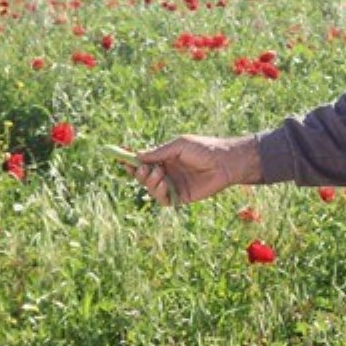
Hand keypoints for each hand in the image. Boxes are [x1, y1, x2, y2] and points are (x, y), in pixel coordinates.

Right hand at [131, 134, 259, 206]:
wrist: (225, 162)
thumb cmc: (204, 148)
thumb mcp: (179, 145)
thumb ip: (159, 152)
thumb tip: (137, 156)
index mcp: (166, 157)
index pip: (143, 161)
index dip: (131, 160)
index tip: (120, 157)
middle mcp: (167, 172)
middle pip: (143, 176)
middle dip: (138, 173)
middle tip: (142, 168)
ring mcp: (173, 184)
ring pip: (150, 189)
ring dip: (149, 182)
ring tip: (159, 174)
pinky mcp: (181, 196)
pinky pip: (163, 200)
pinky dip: (159, 193)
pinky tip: (164, 183)